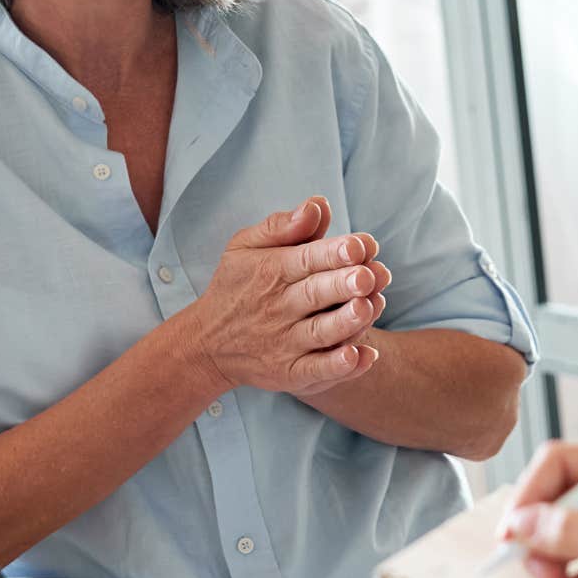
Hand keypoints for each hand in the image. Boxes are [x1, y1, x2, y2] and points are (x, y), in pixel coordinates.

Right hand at [176, 196, 391, 394]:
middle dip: (344, 284)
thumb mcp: (245, 247)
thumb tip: (318, 205)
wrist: (207, 344)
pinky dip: (339, 367)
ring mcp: (284, 343)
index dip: (335, 252)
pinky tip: (362, 355)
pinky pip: (316, 371)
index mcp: (271, 271)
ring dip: (346, 323)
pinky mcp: (288, 373)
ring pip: (320, 333)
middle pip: (316, 294)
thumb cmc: (237, 286)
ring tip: (368, 308)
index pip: (307, 258)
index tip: (361, 245)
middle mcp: (278, 307)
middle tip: (370, 275)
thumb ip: (282, 225)